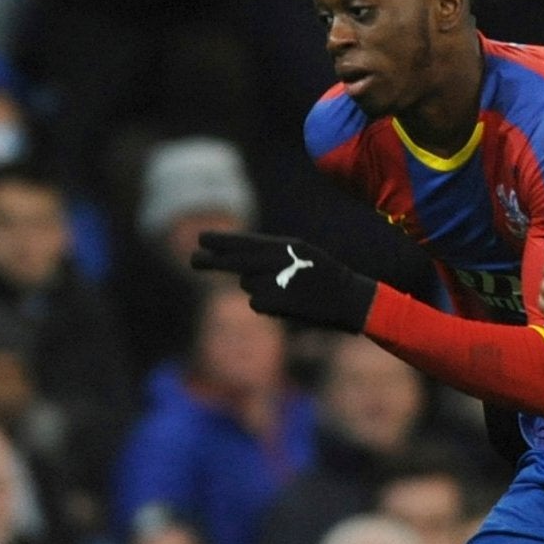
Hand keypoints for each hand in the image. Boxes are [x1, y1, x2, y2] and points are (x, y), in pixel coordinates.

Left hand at [190, 232, 376, 330]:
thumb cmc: (326, 276)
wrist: (351, 299)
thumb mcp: (302, 255)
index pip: (246, 241)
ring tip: (287, 289)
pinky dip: (266, 304)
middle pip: (235, 262)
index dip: (221, 241)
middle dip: (212, 261)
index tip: (201, 239)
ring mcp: (276, 282)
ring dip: (258, 287)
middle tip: (193, 260)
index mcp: (286, 245)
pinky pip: (257, 303)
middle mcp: (278, 261)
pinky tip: (288, 303)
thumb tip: (239, 267)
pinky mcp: (276, 303)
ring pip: (248, 284)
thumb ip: (272, 255)